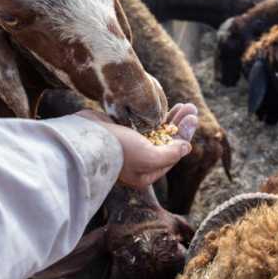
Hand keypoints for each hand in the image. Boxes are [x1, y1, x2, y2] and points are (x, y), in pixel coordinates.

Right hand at [76, 103, 197, 189]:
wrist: (84, 138)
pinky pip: (144, 125)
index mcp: (146, 174)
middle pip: (167, 142)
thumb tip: (187, 148)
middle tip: (191, 107)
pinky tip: (164, 106)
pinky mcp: (121, 133)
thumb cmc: (118, 150)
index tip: (192, 119)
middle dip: (180, 125)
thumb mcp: (149, 157)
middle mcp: (139, 162)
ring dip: (172, 118)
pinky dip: (155, 116)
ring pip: (157, 132)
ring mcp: (130, 147)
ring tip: (185, 105)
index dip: (184, 136)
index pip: (172, 155)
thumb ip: (170, 154)